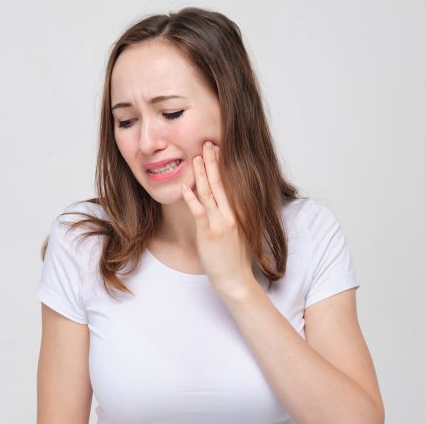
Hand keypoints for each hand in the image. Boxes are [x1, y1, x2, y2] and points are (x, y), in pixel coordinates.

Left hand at [182, 141, 256, 297]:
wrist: (236, 280)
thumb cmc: (234, 260)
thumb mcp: (239, 233)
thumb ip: (232, 217)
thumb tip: (225, 205)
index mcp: (239, 213)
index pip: (230, 183)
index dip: (223, 165)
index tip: (219, 149)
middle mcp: (232, 215)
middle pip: (221, 182)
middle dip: (213, 161)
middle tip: (208, 142)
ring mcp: (221, 223)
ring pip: (210, 193)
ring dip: (202, 173)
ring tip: (195, 156)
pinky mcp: (209, 233)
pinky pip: (200, 212)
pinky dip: (192, 198)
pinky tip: (185, 186)